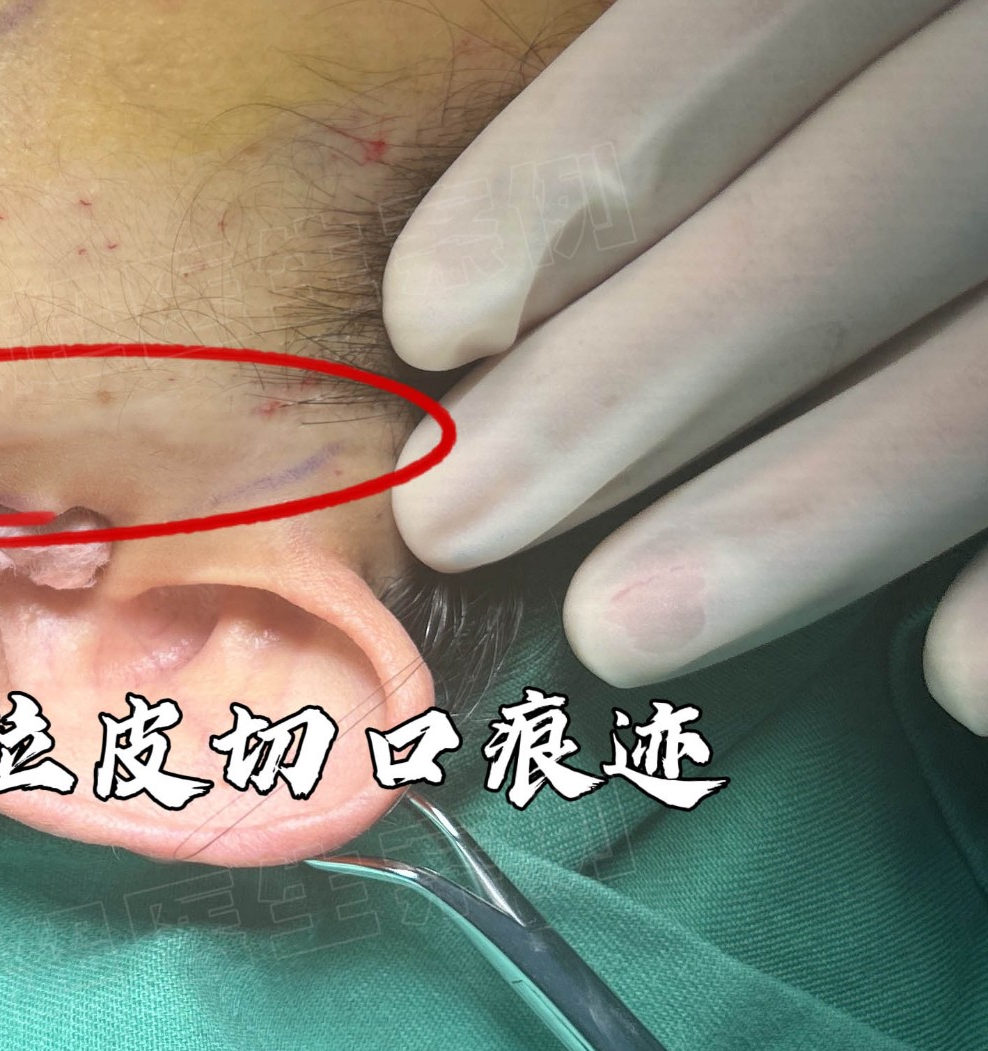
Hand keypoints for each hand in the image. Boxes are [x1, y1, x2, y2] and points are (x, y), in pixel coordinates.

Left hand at [385, 0, 987, 734]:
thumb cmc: (908, 106)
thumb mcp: (851, 39)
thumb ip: (711, 102)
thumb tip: (480, 292)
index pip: (740, 29)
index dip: (583, 165)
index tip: (426, 315)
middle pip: (838, 226)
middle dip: (627, 382)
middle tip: (456, 520)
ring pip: (983, 387)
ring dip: (802, 518)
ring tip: (616, 633)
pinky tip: (954, 677)